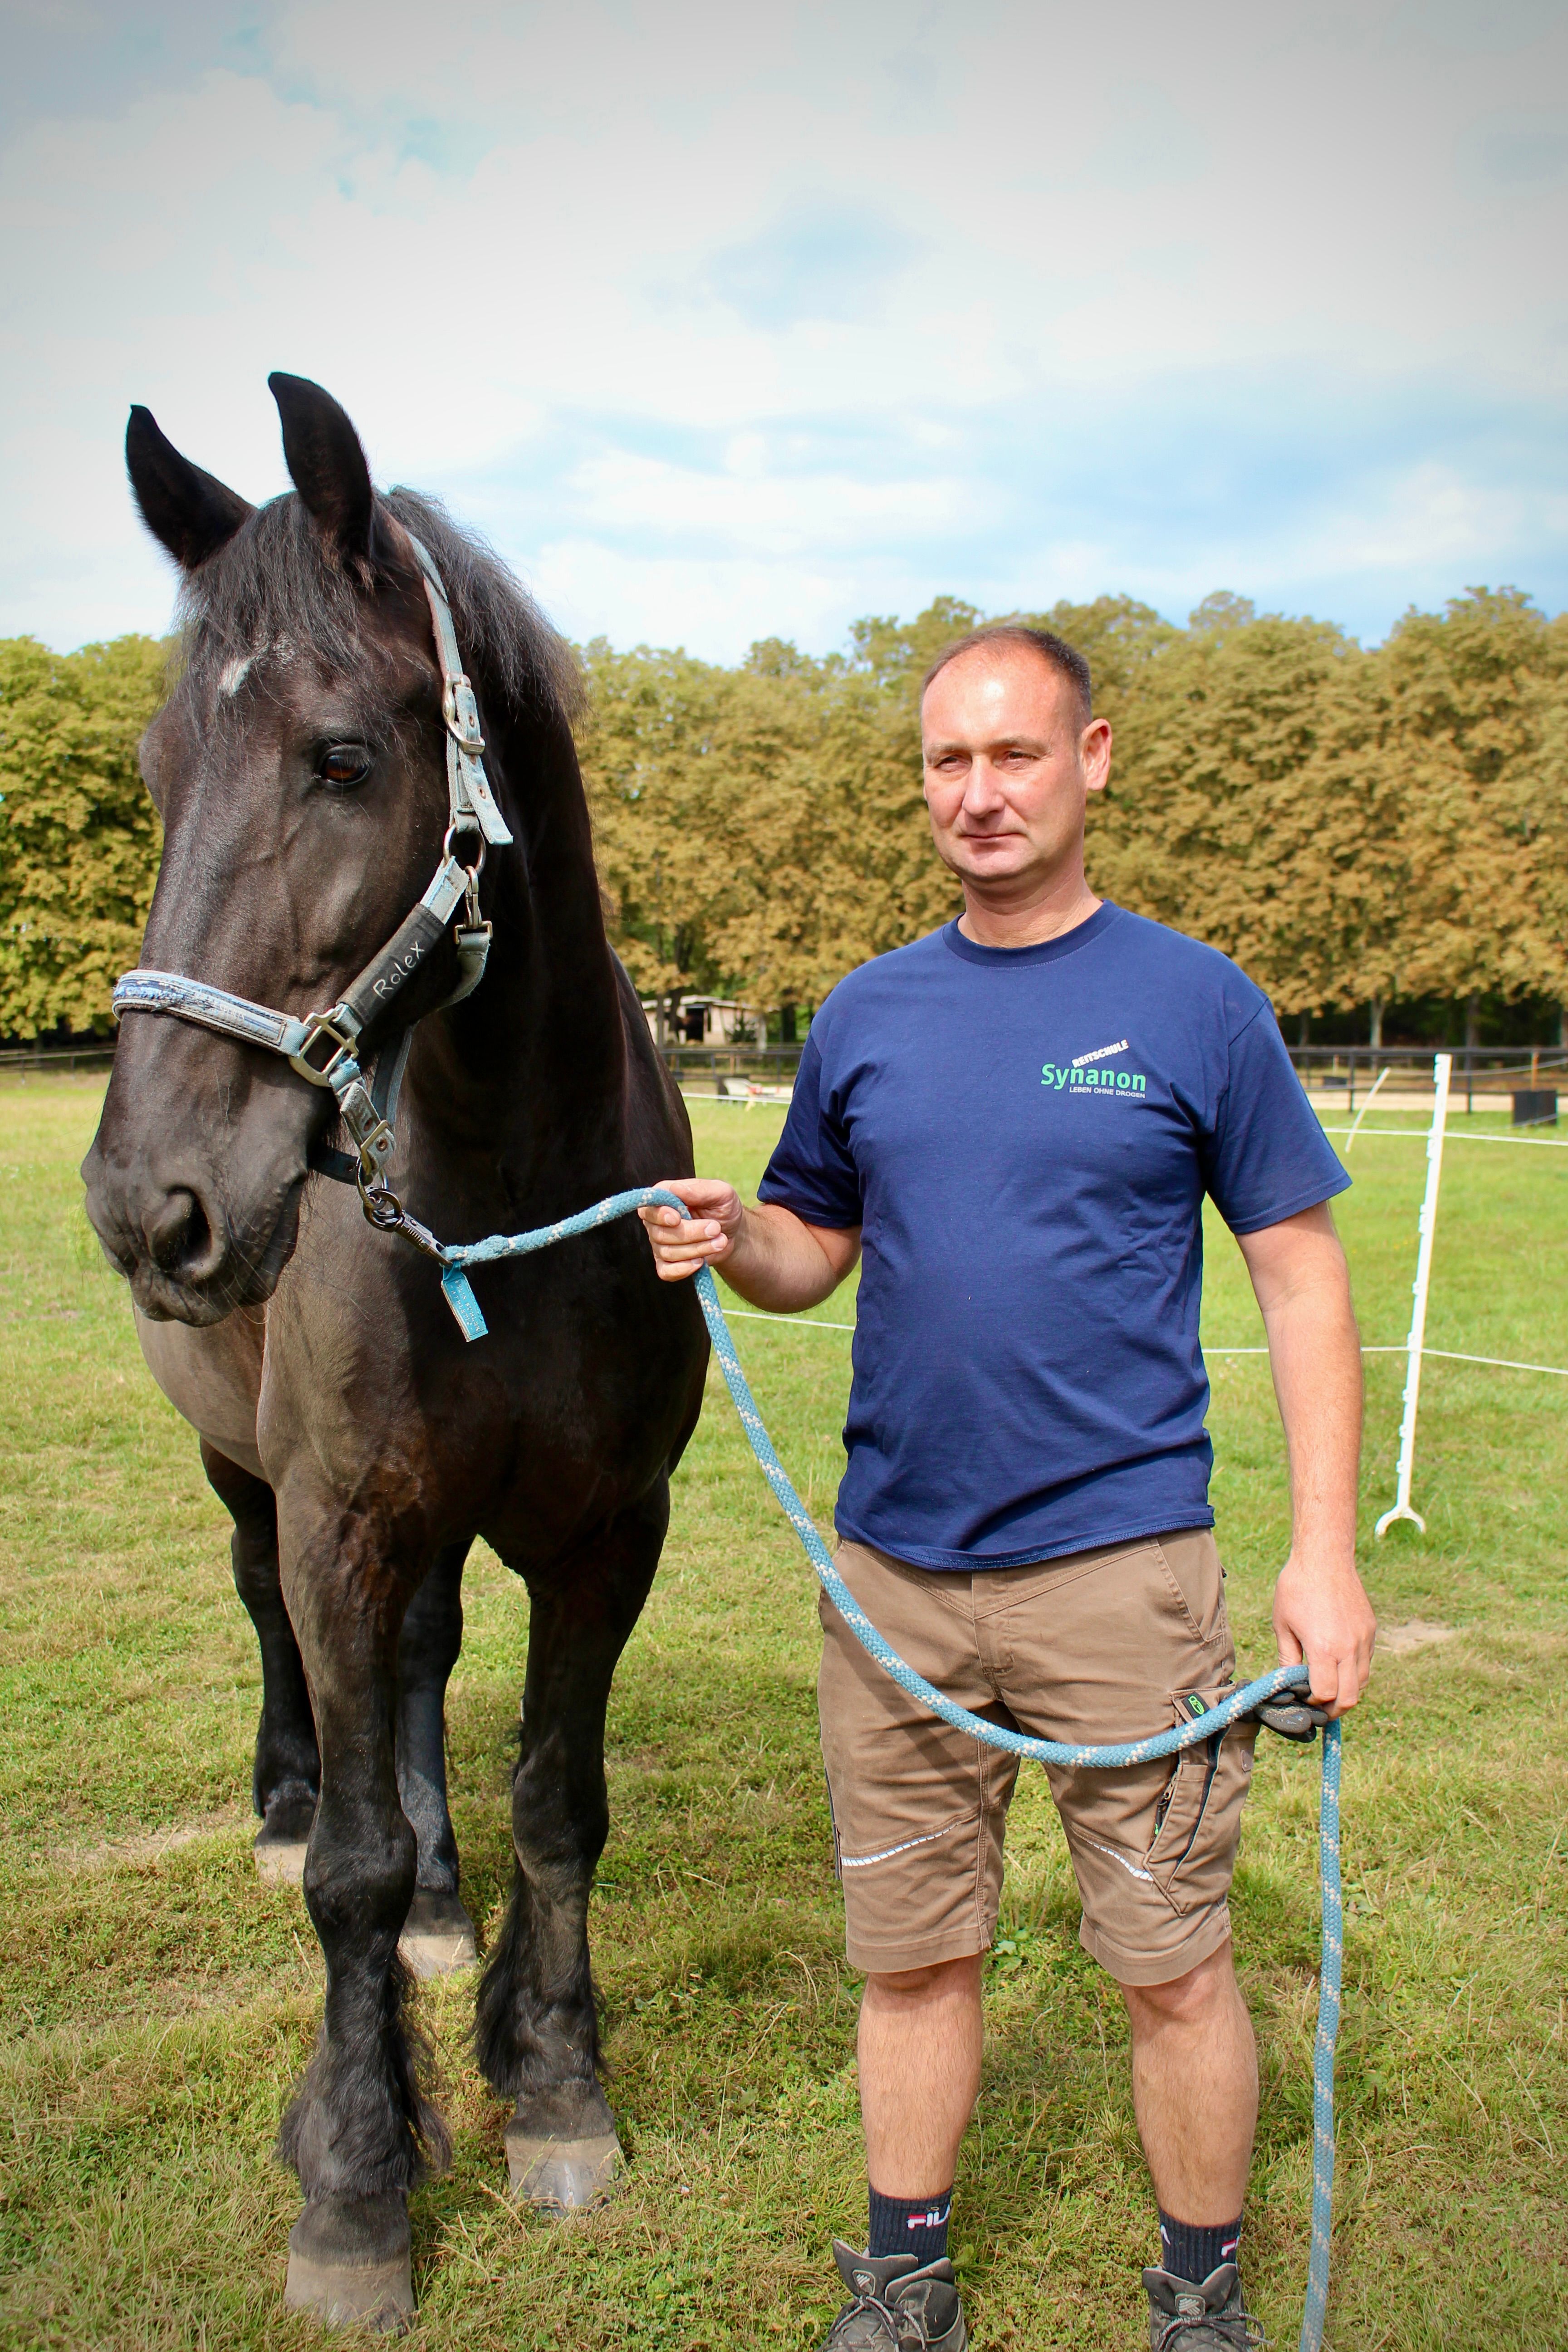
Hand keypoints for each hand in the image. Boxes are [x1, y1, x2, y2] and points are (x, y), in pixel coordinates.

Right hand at [637, 1178, 744, 1282]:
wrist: (734, 1234)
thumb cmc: (724, 1208)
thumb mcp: (721, 1193)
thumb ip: (699, 1190)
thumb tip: (676, 1188)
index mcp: (665, 1198)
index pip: (649, 1207)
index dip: (659, 1215)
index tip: (677, 1219)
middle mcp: (657, 1221)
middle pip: (660, 1233)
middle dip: (691, 1234)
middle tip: (715, 1228)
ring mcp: (660, 1243)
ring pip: (667, 1252)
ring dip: (697, 1249)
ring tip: (720, 1241)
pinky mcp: (667, 1263)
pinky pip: (665, 1271)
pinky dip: (683, 1269)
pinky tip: (700, 1262)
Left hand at [1271, 1553, 1375, 1716]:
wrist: (1324, 1558)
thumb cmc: (1296, 1588)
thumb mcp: (1283, 1624)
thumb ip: (1287, 1658)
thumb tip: (1287, 1682)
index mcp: (1324, 1648)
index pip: (1327, 1694)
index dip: (1315, 1702)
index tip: (1304, 1698)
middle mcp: (1349, 1647)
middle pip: (1351, 1697)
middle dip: (1335, 1709)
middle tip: (1321, 1709)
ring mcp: (1364, 1639)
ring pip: (1362, 1681)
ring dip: (1347, 1691)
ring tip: (1330, 1687)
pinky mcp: (1371, 1629)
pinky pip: (1366, 1661)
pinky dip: (1354, 1671)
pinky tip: (1338, 1663)